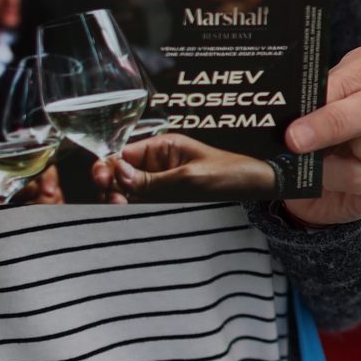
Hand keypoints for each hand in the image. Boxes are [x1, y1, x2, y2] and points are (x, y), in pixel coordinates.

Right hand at [93, 132, 275, 203]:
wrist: (256, 188)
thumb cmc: (230, 174)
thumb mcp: (191, 176)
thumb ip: (154, 179)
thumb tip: (119, 174)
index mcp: (162, 146)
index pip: (122, 154)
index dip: (108, 166)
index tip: (104, 180)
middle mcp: (157, 163)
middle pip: (119, 174)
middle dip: (110, 185)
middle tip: (114, 200)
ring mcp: (160, 182)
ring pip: (126, 191)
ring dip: (118, 199)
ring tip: (119, 207)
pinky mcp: (166, 200)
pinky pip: (141, 203)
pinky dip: (131, 209)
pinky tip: (129, 213)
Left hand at [279, 47, 360, 226]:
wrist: (335, 167)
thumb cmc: (327, 122)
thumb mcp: (319, 99)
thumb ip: (311, 98)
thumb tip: (284, 107)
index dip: (331, 89)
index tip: (301, 103)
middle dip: (332, 124)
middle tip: (294, 138)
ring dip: (340, 159)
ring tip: (310, 162)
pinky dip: (340, 179)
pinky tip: (322, 177)